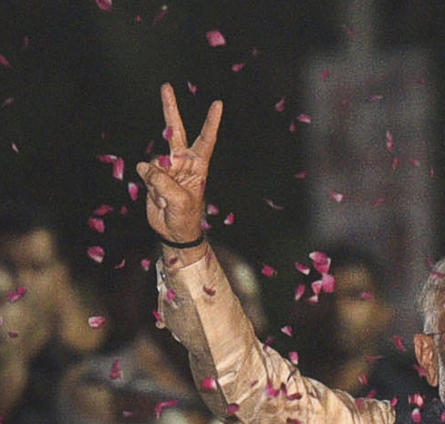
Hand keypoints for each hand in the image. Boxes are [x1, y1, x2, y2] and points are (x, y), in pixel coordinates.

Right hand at [136, 82, 222, 245]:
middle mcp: (182, 162)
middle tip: (166, 86)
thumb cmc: (185, 218)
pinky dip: (149, 185)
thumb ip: (163, 182)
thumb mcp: (179, 201)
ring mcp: (167, 167)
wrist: (173, 233)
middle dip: (170, 109)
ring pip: (155, 161)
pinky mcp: (153, 175)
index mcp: (198, 166)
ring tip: (164, 199)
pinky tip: (158, 198)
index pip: (206, 140)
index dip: (211, 123)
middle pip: (176, 130)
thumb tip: (144, 166)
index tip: (218, 104)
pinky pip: (146, 172)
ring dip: (156, 179)